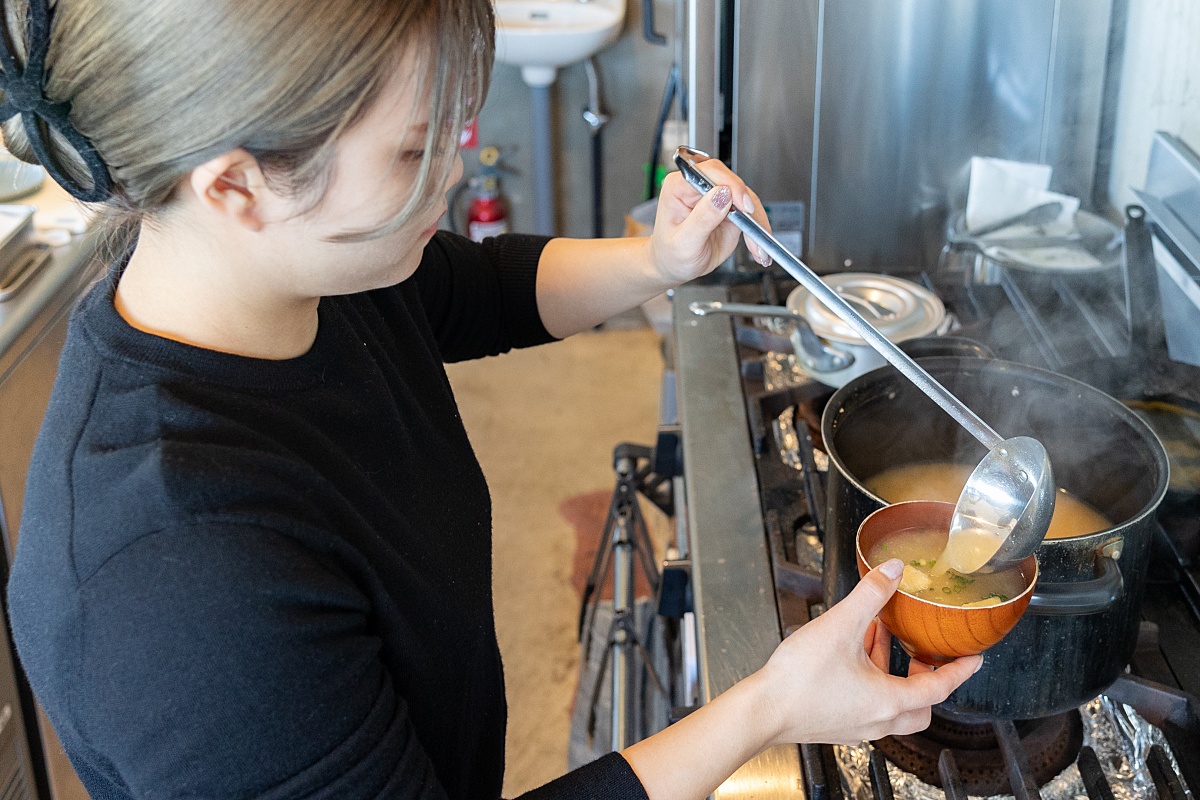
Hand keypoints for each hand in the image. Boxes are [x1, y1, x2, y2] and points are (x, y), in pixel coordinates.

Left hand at [647, 158, 772, 284]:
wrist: (674, 266)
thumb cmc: (671, 254)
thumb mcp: (683, 242)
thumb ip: (702, 218)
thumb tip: (722, 195)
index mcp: (679, 186)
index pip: (709, 172)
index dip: (730, 185)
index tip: (743, 205)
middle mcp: (699, 186)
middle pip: (732, 182)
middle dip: (748, 207)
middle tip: (755, 230)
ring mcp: (716, 196)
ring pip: (746, 198)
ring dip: (757, 222)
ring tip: (757, 248)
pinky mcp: (730, 208)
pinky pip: (750, 213)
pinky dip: (757, 230)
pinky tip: (757, 247)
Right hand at [751, 559, 982, 745]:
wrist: (762, 710)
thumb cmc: (799, 680)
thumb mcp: (841, 625)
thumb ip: (870, 594)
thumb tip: (892, 570)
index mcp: (889, 700)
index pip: (939, 687)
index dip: (960, 669)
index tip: (974, 658)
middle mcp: (878, 719)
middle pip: (920, 706)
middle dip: (927, 679)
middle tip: (924, 654)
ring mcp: (857, 725)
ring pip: (892, 704)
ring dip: (892, 673)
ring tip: (879, 638)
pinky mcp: (838, 724)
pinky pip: (868, 703)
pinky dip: (870, 679)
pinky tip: (851, 653)